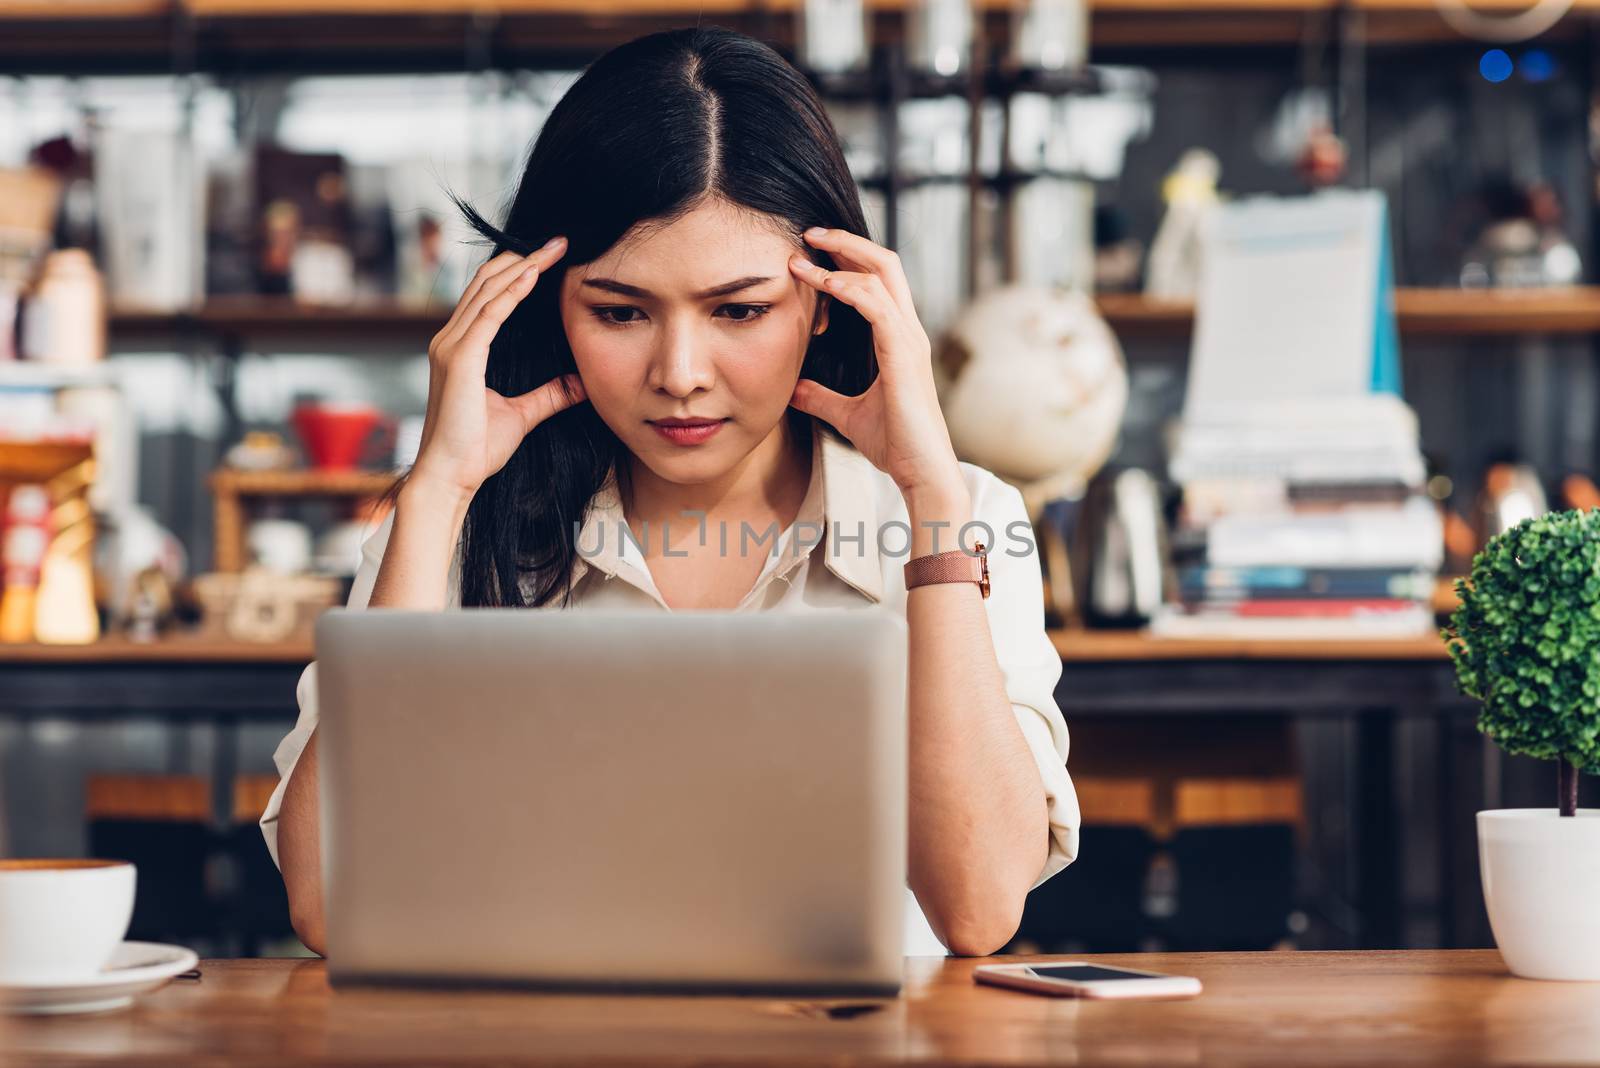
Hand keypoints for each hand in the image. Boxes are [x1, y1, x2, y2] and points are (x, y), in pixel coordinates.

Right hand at [411, 236, 585, 501]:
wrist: (450, 477)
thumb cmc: (476, 450)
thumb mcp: (522, 415)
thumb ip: (549, 395)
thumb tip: (579, 383)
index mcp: (461, 348)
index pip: (489, 295)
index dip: (519, 272)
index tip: (551, 257)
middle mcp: (450, 340)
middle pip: (487, 282)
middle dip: (524, 258)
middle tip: (559, 243)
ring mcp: (451, 347)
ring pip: (488, 291)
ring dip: (522, 266)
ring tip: (553, 249)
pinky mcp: (459, 359)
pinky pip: (489, 315)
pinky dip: (512, 292)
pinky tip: (534, 275)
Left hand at [786, 227, 964, 507]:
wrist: (921, 472)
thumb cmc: (895, 445)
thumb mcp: (847, 414)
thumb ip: (823, 397)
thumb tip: (795, 389)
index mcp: (899, 339)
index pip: (878, 281)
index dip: (847, 260)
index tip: (810, 253)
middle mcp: (908, 331)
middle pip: (885, 263)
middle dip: (846, 242)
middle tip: (809, 233)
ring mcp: (909, 339)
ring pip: (882, 274)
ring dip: (840, 258)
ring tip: (803, 252)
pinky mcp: (903, 354)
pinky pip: (876, 305)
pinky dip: (849, 287)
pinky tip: (822, 282)